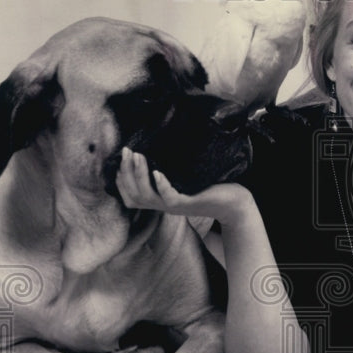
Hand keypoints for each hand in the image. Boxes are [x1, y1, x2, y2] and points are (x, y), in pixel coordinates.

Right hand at [115, 148, 253, 222]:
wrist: (233, 203)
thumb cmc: (209, 187)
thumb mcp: (184, 178)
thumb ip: (169, 169)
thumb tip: (157, 146)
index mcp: (160, 200)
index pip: (130, 195)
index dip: (121, 179)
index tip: (119, 160)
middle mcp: (164, 205)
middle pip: (134, 195)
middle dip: (126, 172)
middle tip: (126, 151)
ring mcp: (175, 206)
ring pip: (147, 196)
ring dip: (139, 175)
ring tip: (137, 156)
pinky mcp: (189, 203)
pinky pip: (170, 198)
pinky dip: (161, 185)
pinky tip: (157, 172)